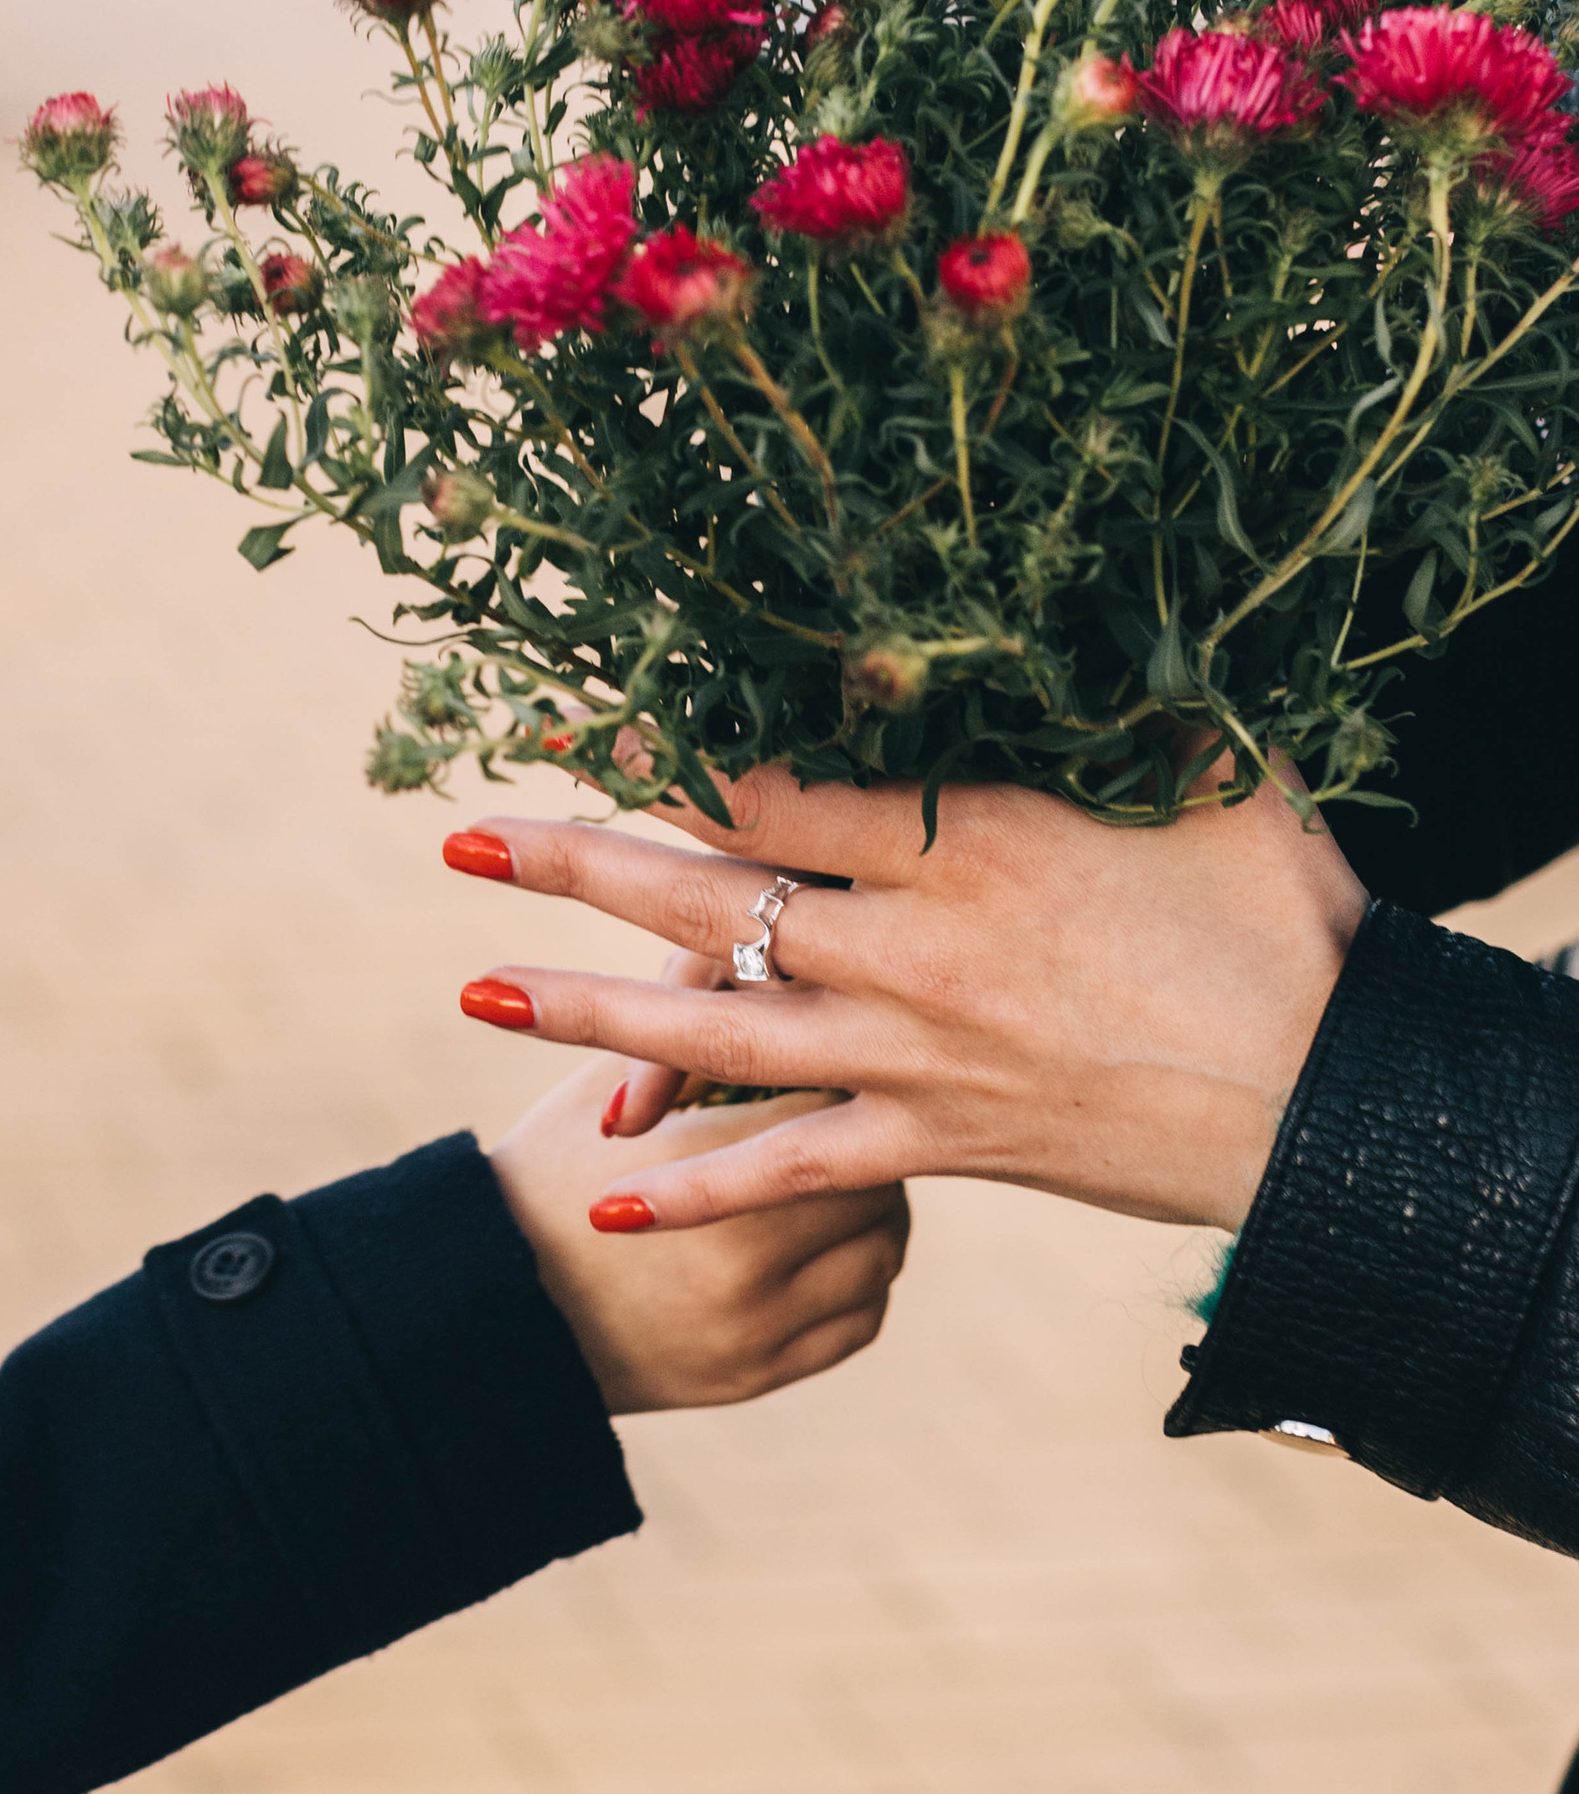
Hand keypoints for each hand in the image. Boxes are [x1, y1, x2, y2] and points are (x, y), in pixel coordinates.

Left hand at [451, 759, 1366, 1237]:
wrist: (1335, 1101)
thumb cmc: (1282, 917)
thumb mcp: (1201, 768)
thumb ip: (1100, 699)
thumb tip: (1051, 600)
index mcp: (970, 839)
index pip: (776, 784)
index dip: (665, 748)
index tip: (580, 710)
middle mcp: (914, 948)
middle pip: (707, 899)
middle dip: (572, 864)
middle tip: (457, 835)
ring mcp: (914, 1057)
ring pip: (712, 1035)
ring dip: (582, 1015)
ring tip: (472, 992)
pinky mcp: (937, 1149)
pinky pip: (787, 1170)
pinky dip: (693, 1188)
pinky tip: (600, 1192)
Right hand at [487, 1053, 908, 1411]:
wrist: (487, 1308)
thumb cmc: (544, 1175)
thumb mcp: (604, 1092)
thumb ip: (694, 1039)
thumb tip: (779, 978)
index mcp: (702, 1174)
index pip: (826, 1095)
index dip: (827, 1062)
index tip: (820, 1049)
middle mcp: (745, 1262)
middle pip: (871, 1173)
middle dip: (857, 1137)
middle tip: (842, 1109)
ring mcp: (758, 1329)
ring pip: (882, 1248)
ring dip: (867, 1208)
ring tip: (835, 1178)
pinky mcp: (762, 1374)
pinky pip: (860, 1315)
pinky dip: (854, 1278)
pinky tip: (825, 1246)